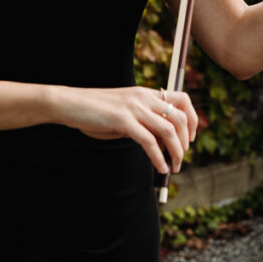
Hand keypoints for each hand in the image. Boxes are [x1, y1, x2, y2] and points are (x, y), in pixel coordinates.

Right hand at [54, 85, 197, 174]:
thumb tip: (161, 142)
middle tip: (181, 158)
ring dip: (176, 152)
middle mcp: (144, 97)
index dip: (192, 119)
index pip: (182, 99)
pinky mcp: (123, 120)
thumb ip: (142, 122)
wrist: (70, 103)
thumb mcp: (124, 114)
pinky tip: (160, 168)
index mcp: (145, 93)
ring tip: (174, 168)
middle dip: (186, 141)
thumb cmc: (94, 111)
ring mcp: (134, 108)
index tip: (191, 138)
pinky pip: (149, 141)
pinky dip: (159, 157)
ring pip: (169, 130)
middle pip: (180, 117)